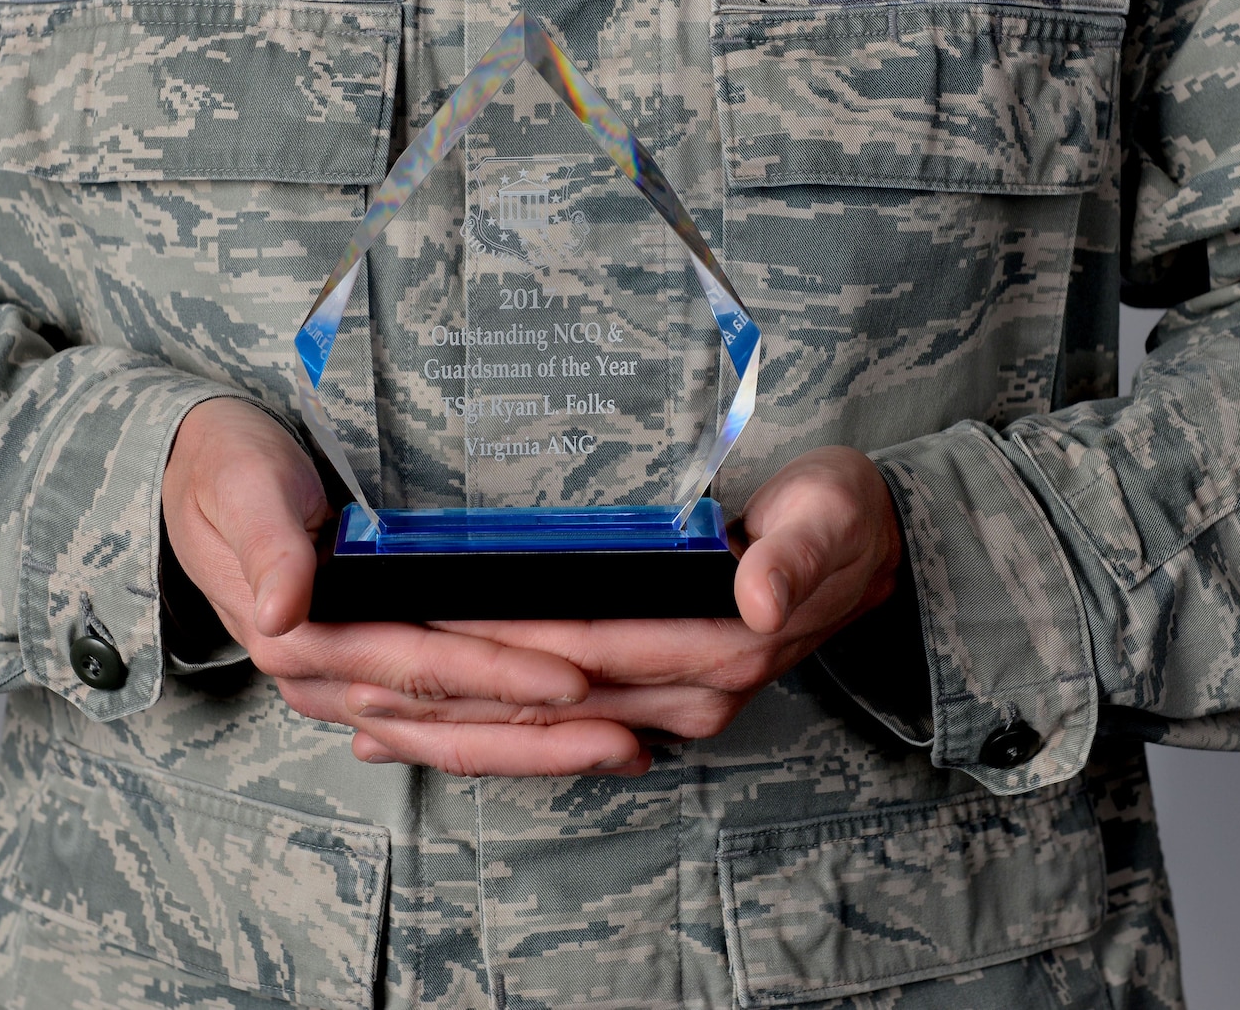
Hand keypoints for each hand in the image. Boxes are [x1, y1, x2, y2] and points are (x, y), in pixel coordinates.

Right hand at [163, 399, 648, 775]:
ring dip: (547, 747)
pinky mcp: (377, 677)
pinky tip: (583, 739)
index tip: (571, 679)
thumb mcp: (238, 484)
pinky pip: (454, 725)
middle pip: (456, 717)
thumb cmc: (224, 468)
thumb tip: (285, 608)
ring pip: (462, 734)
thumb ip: (266, 544)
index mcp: (304, 635)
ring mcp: (356, 684)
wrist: (192, 474)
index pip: (418, 665)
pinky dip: (518, 738)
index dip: (495, 675)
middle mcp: (333, 676)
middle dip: (550, 729)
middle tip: (642, 728)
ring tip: (634, 747)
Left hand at [340, 446, 902, 772]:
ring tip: (366, 706)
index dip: (510, 644)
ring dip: (465, 716)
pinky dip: (496, 721)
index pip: (591, 650)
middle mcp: (696, 690)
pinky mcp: (666, 695)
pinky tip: (423, 725)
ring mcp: (679, 702)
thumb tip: (758, 596)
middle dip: (462, 690)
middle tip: (362, 674)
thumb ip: (794, 556)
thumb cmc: (842, 517)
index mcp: (722, 645)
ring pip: (555, 719)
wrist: (877, 551)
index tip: (429, 631)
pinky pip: (570, 718)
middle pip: (558, 697)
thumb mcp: (830, 515)